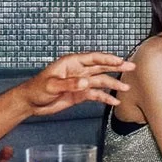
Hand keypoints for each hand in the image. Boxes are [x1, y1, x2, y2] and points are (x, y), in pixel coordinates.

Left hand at [14, 52, 130, 117]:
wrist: (31, 103)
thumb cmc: (36, 89)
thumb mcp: (51, 85)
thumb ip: (69, 84)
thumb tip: (85, 82)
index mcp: (71, 63)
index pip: (93, 58)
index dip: (107, 58)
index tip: (120, 60)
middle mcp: (78, 71)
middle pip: (101, 67)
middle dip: (116, 67)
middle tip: (130, 66)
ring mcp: (80, 82)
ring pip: (100, 81)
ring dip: (113, 84)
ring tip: (125, 87)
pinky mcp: (80, 94)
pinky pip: (95, 94)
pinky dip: (105, 97)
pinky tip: (114, 101)